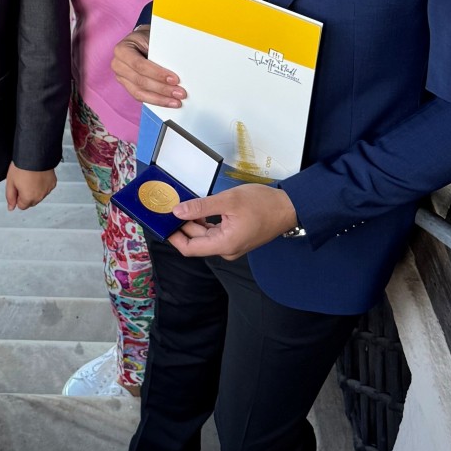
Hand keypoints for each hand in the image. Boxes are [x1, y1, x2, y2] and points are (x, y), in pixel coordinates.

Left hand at [6, 163, 56, 210]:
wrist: (35, 154)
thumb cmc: (22, 166)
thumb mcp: (10, 182)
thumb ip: (10, 197)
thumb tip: (11, 207)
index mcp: (28, 198)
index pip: (22, 206)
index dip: (17, 197)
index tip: (17, 188)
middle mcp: (39, 196)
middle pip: (31, 202)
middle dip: (26, 195)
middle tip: (23, 181)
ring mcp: (47, 190)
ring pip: (39, 195)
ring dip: (35, 190)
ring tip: (30, 177)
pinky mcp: (52, 183)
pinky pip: (46, 188)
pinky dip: (42, 184)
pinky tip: (38, 176)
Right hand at [110, 25, 185, 108]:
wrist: (141, 42)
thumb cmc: (148, 39)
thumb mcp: (152, 39)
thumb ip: (160, 52)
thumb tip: (178, 67)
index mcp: (122, 50)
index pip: (140, 64)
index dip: (157, 73)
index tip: (174, 79)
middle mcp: (118, 64)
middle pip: (140, 81)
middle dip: (162, 88)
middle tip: (180, 92)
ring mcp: (121, 77)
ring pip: (140, 93)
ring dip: (160, 98)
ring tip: (176, 101)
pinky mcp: (127, 86)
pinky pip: (141, 97)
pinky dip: (156, 100)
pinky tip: (167, 102)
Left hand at [168, 185, 297, 260]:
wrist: (289, 207)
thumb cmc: (264, 204)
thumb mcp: (228, 201)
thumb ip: (201, 207)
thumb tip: (178, 212)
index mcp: (224, 244)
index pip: (189, 249)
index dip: (173, 237)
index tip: (162, 223)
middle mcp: (226, 249)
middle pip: (196, 241)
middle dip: (181, 226)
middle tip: (168, 208)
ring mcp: (232, 244)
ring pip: (204, 236)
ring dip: (192, 223)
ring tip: (181, 205)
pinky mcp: (236, 238)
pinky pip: (214, 232)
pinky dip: (204, 222)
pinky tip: (198, 210)